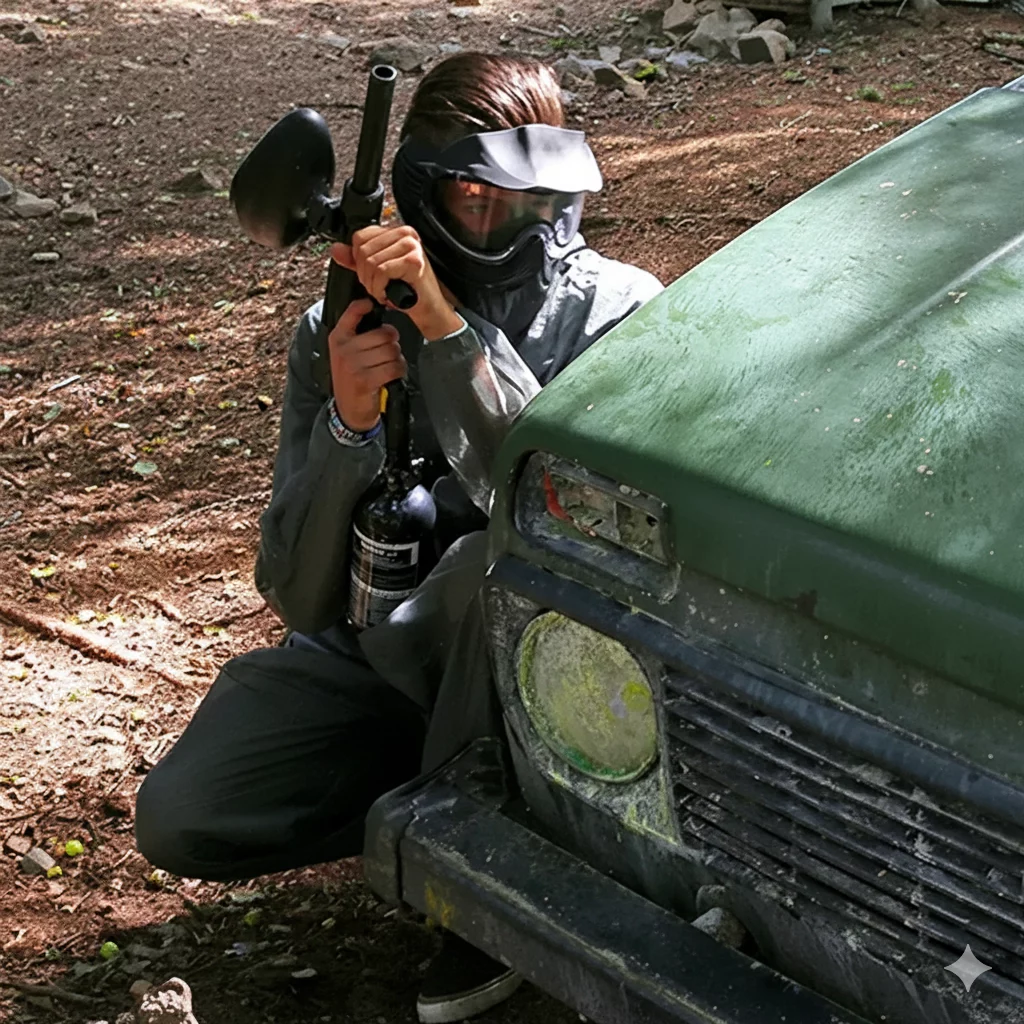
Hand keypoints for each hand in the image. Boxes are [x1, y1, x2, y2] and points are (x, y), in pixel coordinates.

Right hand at [328, 296, 405, 432]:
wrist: (348, 409)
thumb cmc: (352, 378)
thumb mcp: (345, 353)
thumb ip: (356, 333)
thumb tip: (375, 309)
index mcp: (338, 338)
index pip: (353, 311)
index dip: (366, 305)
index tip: (372, 306)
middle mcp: (344, 349)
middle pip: (384, 334)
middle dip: (393, 343)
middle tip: (388, 352)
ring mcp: (354, 365)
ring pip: (391, 351)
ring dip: (397, 359)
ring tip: (389, 366)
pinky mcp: (366, 380)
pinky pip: (394, 367)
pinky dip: (399, 370)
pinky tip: (393, 374)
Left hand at [331, 225, 464, 341]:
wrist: (427, 309)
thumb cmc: (406, 290)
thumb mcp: (376, 272)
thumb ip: (355, 260)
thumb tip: (336, 249)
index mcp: (396, 231)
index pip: (360, 237)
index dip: (358, 260)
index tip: (370, 274)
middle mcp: (406, 233)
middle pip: (363, 250)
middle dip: (365, 275)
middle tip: (377, 287)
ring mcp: (411, 245)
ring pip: (371, 262)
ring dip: (373, 285)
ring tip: (383, 291)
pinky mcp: (414, 260)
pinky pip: (382, 271)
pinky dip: (380, 288)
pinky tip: (388, 294)